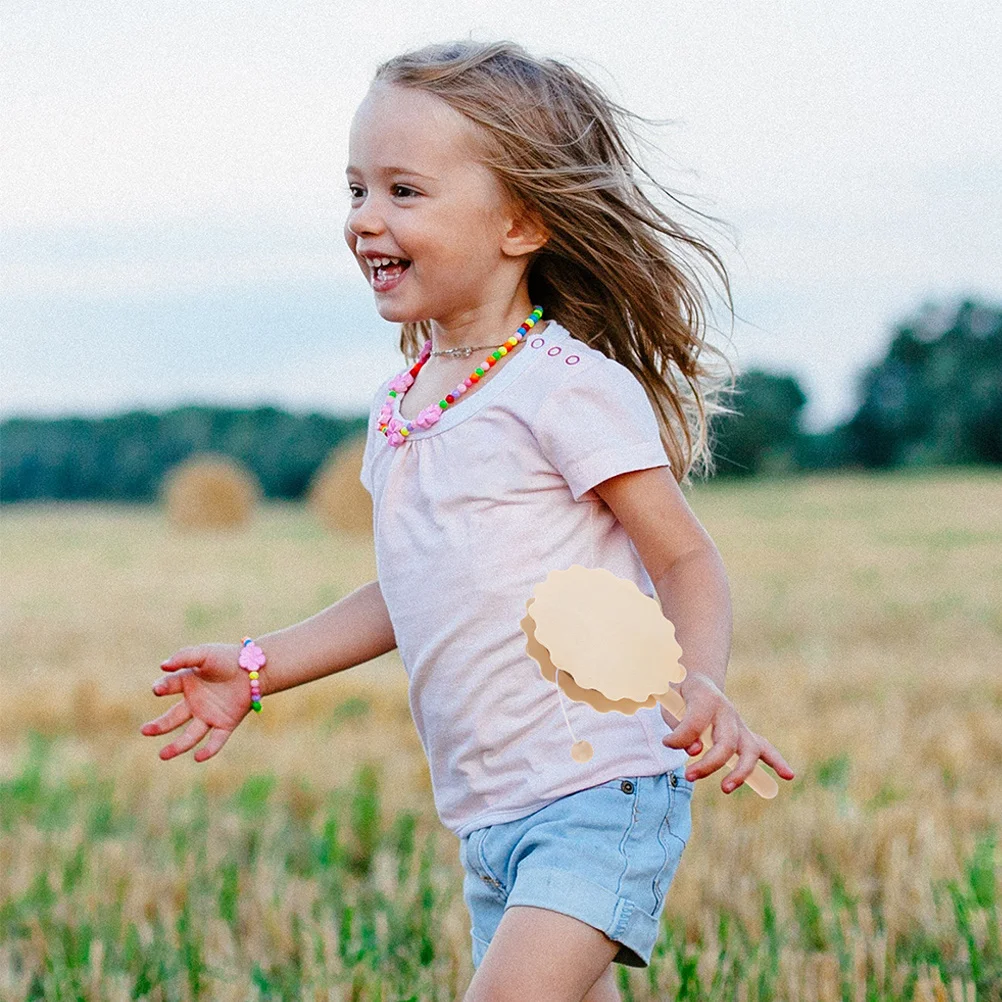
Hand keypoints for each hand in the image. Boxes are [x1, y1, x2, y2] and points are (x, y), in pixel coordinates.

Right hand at [140, 643, 250, 761]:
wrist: (255, 668)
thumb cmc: (228, 658)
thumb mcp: (205, 654)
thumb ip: (184, 657)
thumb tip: (162, 666)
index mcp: (187, 683)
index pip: (169, 686)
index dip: (162, 688)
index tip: (158, 689)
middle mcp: (195, 702)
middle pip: (173, 718)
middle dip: (159, 726)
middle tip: (145, 731)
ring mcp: (210, 715)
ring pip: (191, 734)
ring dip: (177, 746)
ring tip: (162, 755)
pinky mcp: (226, 723)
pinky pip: (216, 740)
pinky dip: (209, 750)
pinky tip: (199, 757)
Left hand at [660, 671, 794, 793]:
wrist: (696, 681)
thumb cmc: (680, 696)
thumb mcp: (670, 704)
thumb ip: (679, 727)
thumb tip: (696, 750)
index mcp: (706, 697)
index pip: (695, 724)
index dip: (679, 738)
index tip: (666, 742)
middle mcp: (726, 710)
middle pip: (726, 742)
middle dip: (709, 764)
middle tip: (688, 776)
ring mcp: (738, 723)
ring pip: (750, 749)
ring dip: (740, 772)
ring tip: (726, 788)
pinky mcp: (744, 734)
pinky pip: (764, 747)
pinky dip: (776, 761)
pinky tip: (788, 775)